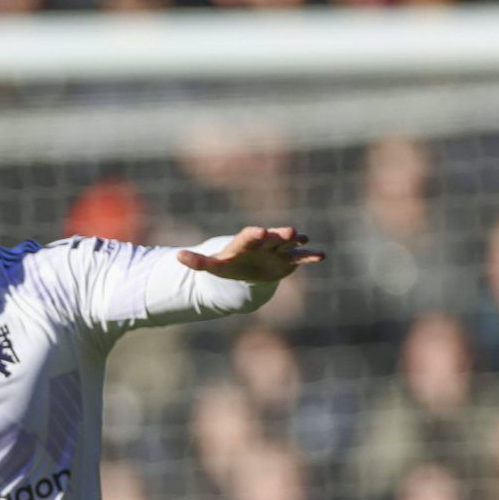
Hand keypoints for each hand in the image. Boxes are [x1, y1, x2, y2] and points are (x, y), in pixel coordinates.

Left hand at [178, 225, 324, 282]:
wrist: (248, 268)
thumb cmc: (230, 264)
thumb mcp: (213, 266)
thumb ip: (198, 261)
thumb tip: (177, 256)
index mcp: (246, 242)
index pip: (249, 237)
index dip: (254, 235)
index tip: (259, 231)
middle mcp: (264, 243)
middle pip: (272, 237)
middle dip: (279, 234)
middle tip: (289, 231)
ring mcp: (278, 251)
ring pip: (288, 244)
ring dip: (296, 241)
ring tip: (304, 238)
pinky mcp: (289, 260)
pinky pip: (301, 257)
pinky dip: (310, 256)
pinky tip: (321, 256)